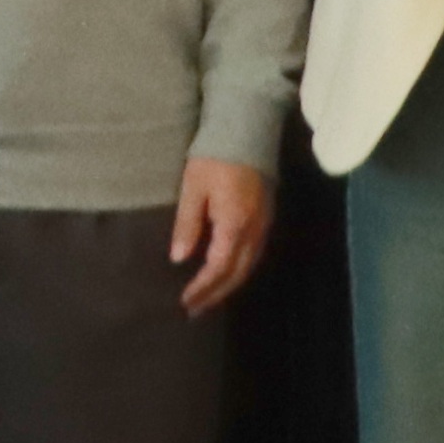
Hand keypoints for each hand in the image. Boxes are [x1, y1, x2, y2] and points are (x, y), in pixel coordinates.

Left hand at [168, 154, 274, 314]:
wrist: (247, 131)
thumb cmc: (214, 157)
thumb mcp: (193, 188)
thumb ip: (187, 225)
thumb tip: (178, 259)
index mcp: (234, 224)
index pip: (218, 268)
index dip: (202, 288)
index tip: (184, 302)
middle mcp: (254, 230)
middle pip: (237, 273)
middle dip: (215, 294)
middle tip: (193, 310)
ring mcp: (263, 225)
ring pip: (248, 266)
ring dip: (228, 285)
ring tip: (207, 299)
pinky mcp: (265, 218)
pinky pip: (254, 254)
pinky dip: (238, 270)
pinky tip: (225, 274)